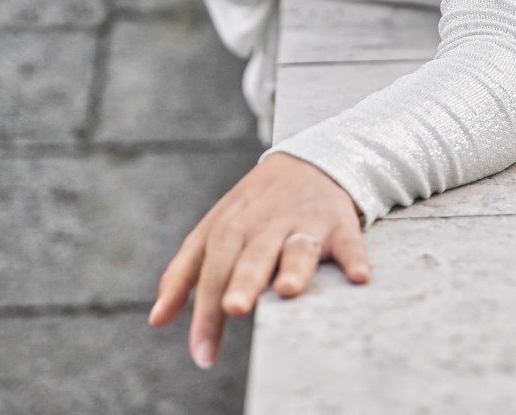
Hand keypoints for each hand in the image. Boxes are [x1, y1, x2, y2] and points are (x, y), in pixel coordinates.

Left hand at [147, 151, 370, 368]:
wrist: (308, 160)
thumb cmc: (252, 209)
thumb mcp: (213, 230)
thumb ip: (184, 273)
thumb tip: (157, 320)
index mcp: (231, 225)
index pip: (213, 266)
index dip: (205, 310)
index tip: (202, 355)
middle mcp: (266, 223)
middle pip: (253, 252)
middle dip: (244, 280)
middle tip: (234, 308)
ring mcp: (304, 221)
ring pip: (298, 245)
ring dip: (294, 267)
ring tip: (287, 291)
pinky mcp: (339, 223)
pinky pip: (348, 241)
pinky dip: (354, 258)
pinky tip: (358, 277)